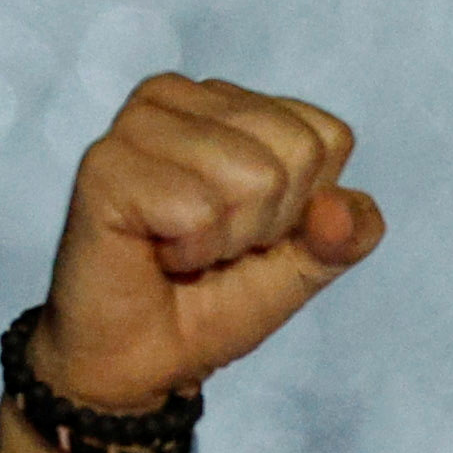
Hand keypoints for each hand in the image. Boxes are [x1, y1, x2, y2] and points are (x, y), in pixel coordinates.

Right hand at [15, 79, 382, 452]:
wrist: (148, 354)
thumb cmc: (217, 296)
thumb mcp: (308, 264)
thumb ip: (347, 232)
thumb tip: (340, 209)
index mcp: (232, 105)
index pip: (327, 137)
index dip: (307, 205)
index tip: (256, 230)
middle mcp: (179, 98)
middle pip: (296, 151)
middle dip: (270, 220)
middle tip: (217, 242)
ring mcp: (137, 124)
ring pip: (252, 176)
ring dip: (228, 238)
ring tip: (186, 246)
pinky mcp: (105, 164)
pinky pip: (198, 210)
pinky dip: (191, 251)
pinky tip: (157, 251)